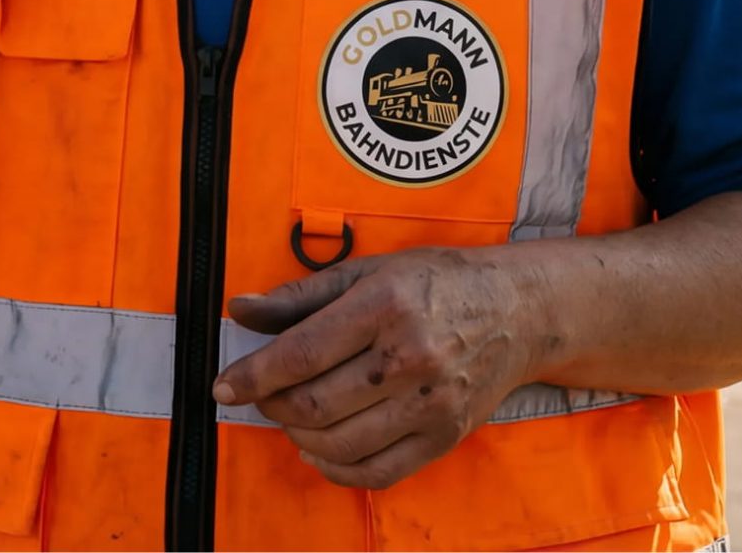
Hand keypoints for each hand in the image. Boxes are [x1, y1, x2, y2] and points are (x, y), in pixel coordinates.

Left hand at [213, 248, 550, 490]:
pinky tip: (320, 450)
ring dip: (299, 437)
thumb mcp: (368, 269)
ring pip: (340, 443)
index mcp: (385, 305)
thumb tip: (240, 310)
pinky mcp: (445, 437)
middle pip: (315, 404)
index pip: (301, 353)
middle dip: (272, 406)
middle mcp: (410, 357)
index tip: (223, 387)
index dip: (253, 376)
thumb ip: (300, 295)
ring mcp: (431, 403)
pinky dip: (337, 469)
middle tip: (261, 395)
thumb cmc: (437, 281)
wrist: (518, 310)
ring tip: (290, 417)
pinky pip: (377, 472)